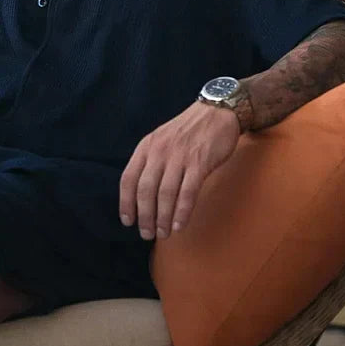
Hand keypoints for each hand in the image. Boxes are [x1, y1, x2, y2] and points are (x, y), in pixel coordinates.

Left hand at [119, 101, 239, 239]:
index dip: (126, 203)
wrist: (218, 111)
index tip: (128, 222)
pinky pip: (187, 192)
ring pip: (165, 194)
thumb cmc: (188, 131)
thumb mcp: (160, 140)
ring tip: (163, 233)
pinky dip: (181, 212)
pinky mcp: (199, 163)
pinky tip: (179, 225)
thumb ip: (149, 162)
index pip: (128, 179)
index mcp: (146, 147)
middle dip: (144, 216)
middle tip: (147, 234)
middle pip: (145, 191)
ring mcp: (179, 157)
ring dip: (162, 218)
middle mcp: (159, 152)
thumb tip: (141, 196)